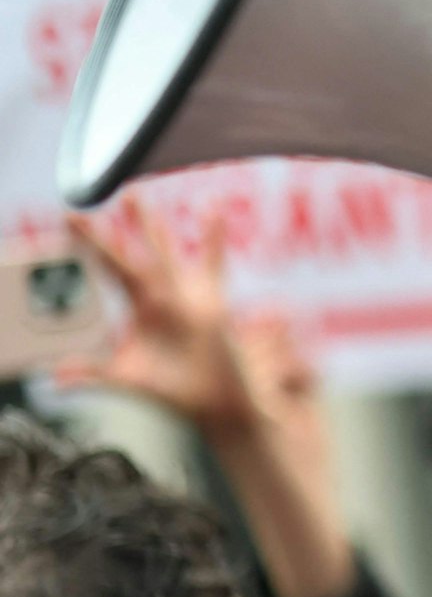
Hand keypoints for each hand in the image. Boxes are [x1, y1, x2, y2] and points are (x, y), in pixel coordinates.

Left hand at [63, 198, 257, 440]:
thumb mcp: (128, 380)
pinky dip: (212, 237)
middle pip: (132, 254)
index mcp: (139, 310)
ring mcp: (184, 296)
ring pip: (164, 252)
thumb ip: (94, 374)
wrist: (211, 401)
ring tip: (137, 195)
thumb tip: (54, 375)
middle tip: (97, 200)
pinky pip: (212, 263)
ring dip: (151, 226)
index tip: (70, 220)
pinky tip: (211, 208)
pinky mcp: (210, 302)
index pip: (109, 270)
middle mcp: (159, 296)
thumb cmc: (172, 390)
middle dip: (115, 229)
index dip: (92, 245)